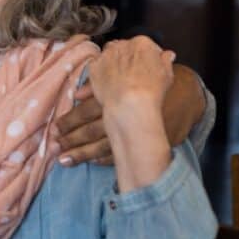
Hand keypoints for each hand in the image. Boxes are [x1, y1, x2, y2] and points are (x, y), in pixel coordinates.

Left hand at [56, 56, 200, 165]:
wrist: (184, 94)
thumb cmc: (148, 82)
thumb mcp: (125, 77)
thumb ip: (98, 85)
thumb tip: (76, 95)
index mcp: (116, 97)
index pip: (86, 112)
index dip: (68, 122)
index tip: (54, 130)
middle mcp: (124, 115)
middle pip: (92, 131)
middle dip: (71, 141)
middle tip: (54, 148)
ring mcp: (137, 132)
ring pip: (105, 146)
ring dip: (83, 154)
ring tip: (64, 161)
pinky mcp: (149, 143)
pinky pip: (125, 154)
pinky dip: (106, 159)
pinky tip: (92, 161)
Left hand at [88, 35, 174, 112]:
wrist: (130, 103)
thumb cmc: (151, 90)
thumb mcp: (167, 75)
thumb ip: (165, 61)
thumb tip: (167, 54)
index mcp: (142, 43)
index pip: (144, 45)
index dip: (146, 57)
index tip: (147, 67)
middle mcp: (122, 44)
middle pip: (125, 48)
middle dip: (128, 58)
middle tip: (133, 74)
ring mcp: (105, 54)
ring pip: (109, 54)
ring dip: (113, 62)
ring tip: (120, 78)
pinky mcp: (93, 66)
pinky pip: (97, 65)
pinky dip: (101, 71)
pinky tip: (108, 82)